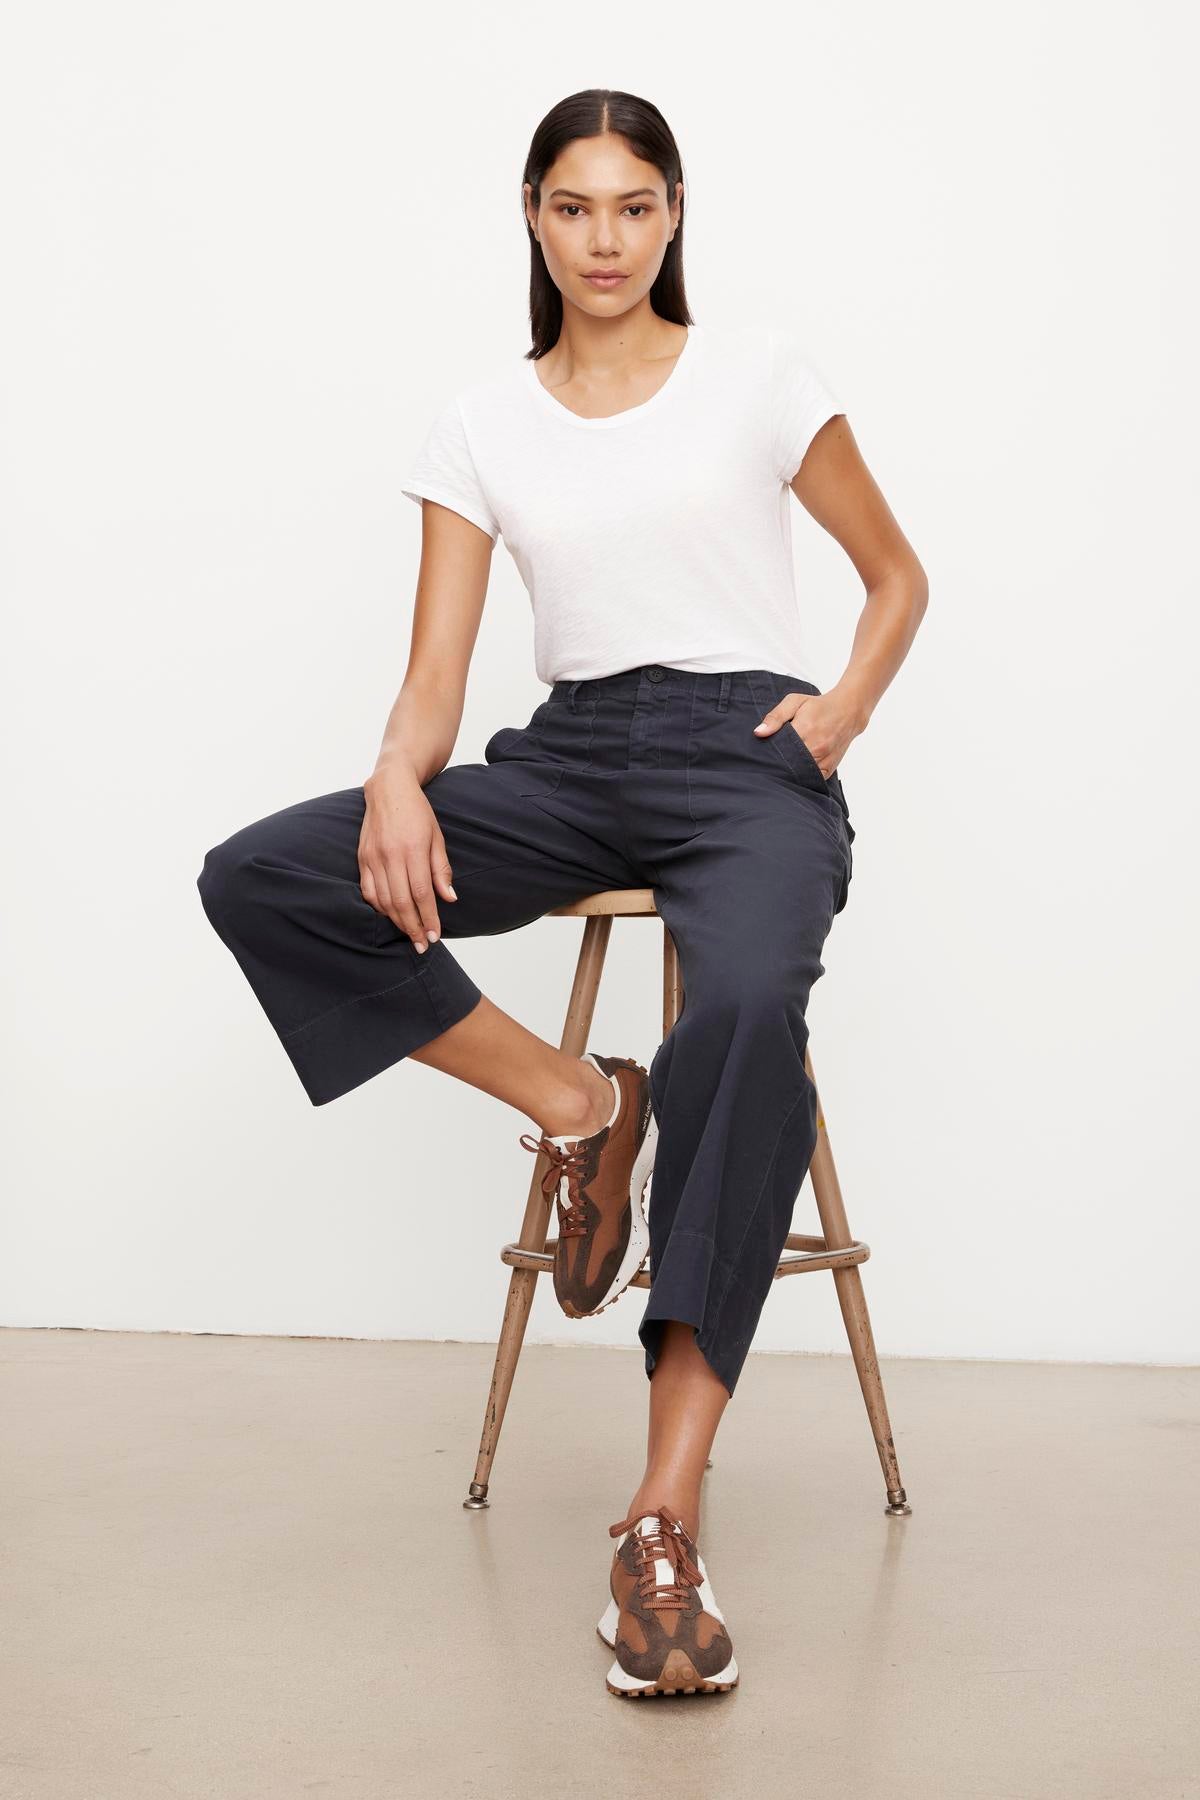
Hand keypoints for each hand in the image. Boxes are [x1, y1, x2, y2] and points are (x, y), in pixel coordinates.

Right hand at [359, 764, 457, 952]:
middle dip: (413, 927)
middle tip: (422, 944)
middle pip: (401, 902)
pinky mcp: (362, 858)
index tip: (435, 935)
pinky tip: (390, 915)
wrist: (389, 789)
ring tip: (410, 934)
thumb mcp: (437, 837)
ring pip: (383, 900)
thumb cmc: (417, 813)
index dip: (428, 917)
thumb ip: (441, 869)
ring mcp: (373, 857)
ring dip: (397, 921)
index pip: (422, 893)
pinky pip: (368, 891)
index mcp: (413, 849)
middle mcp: (390, 855)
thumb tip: (449, 898)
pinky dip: (379, 908)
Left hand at [752, 688, 860, 777]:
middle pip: (788, 765)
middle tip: (767, 764)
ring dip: (789, 773)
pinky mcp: (829, 769)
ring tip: (780, 768)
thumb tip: (758, 732)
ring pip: (799, 775)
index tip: (761, 755)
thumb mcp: (794, 702)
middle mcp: (816, 748)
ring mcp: (824, 760)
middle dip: (777, 765)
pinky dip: (802, 778)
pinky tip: (794, 772)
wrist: (848, 711)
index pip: (779, 749)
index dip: (768, 754)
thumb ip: (775, 717)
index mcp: (805, 729)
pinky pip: (811, 780)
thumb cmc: (819, 706)